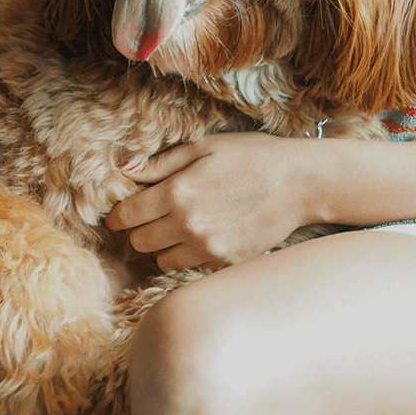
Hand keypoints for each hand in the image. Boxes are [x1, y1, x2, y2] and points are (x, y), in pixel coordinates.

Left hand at [104, 132, 320, 270]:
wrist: (299, 183)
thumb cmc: (250, 156)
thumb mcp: (202, 147)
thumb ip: (160, 163)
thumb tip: (125, 170)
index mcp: (177, 192)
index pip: (127, 215)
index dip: (117, 214)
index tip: (116, 213)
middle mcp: (188, 225)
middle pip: (139, 241)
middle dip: (138, 228)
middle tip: (149, 215)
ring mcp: (208, 248)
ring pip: (161, 258)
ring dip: (160, 244)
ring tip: (175, 225)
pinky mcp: (226, 262)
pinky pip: (188, 266)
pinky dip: (185, 254)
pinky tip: (198, 235)